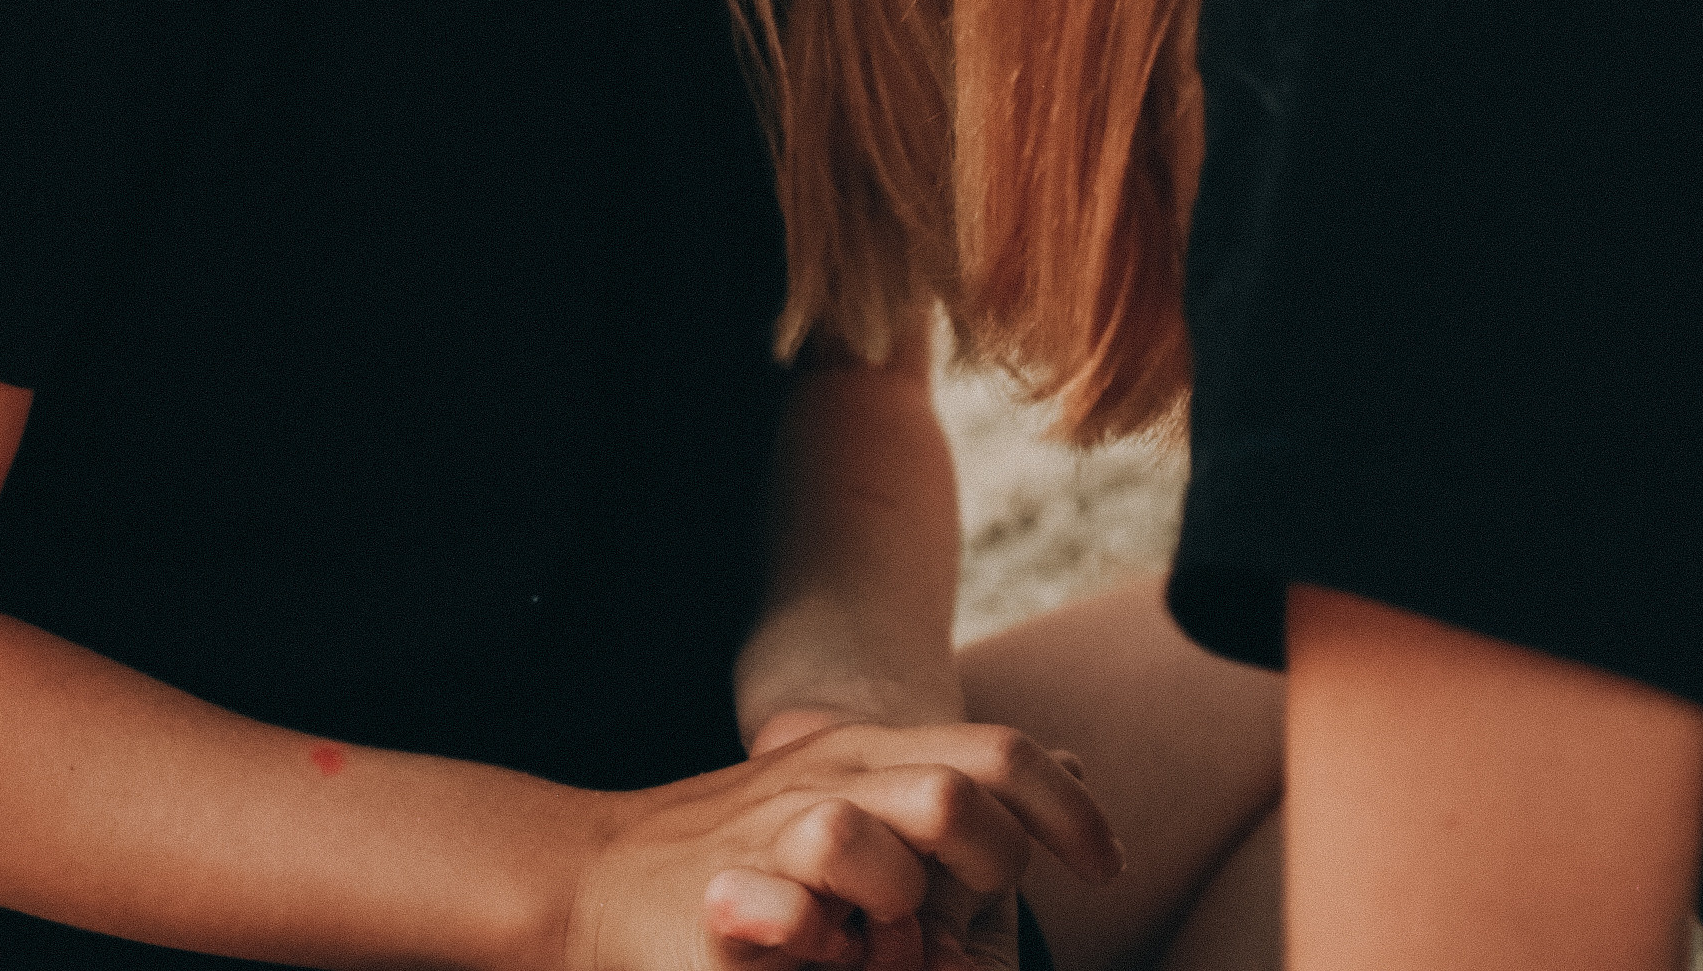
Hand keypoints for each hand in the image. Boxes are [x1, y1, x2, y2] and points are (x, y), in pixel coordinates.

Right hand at [562, 716, 1122, 970]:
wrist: (596, 878)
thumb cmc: (748, 851)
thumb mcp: (861, 792)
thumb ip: (955, 776)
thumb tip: (1073, 762)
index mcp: (864, 754)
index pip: (995, 753)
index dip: (1066, 808)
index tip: (1107, 867)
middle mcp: (822, 782)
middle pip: (949, 793)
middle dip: (985, 865)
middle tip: (965, 916)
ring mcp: (768, 840)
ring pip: (860, 839)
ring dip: (891, 906)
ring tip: (875, 943)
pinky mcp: (721, 905)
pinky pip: (784, 909)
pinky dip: (812, 932)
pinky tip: (821, 949)